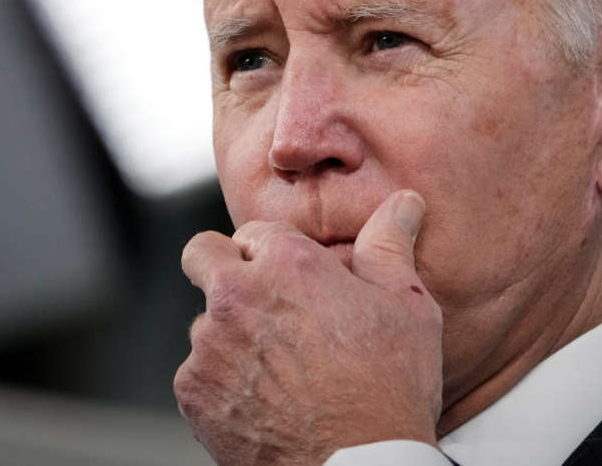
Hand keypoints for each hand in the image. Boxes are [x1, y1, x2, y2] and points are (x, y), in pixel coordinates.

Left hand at [174, 190, 442, 465]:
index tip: (292, 277)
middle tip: (261, 301)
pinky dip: (222, 381)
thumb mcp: (407, 308)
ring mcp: (209, 345)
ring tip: (277, 367)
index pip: (256, 230)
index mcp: (288, 263)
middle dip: (223, 267)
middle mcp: (238, 295)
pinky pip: (197, 372)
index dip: (275, 252)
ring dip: (229, 333)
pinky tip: (263, 398)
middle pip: (202, 254)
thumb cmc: (388, 389)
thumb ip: (390, 246)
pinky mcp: (193, 391)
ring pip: (204, 321)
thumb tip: (403, 204)